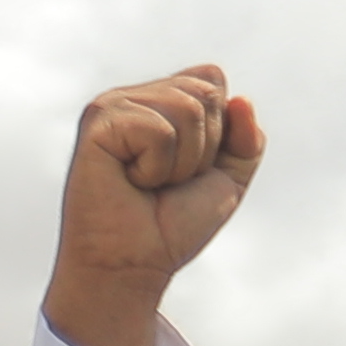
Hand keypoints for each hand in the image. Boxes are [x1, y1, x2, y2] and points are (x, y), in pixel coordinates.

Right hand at [42, 63, 262, 345]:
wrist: (132, 267)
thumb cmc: (171, 227)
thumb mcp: (228, 179)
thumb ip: (247, 138)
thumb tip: (240, 99)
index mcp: (159, 99)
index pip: (212, 78)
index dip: (217, 131)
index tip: (186, 170)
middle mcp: (134, 96)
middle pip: (205, 92)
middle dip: (201, 149)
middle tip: (165, 182)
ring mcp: (112, 104)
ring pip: (187, 109)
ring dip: (180, 162)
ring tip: (147, 184)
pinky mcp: (98, 121)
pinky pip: (160, 131)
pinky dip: (156, 168)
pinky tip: (130, 182)